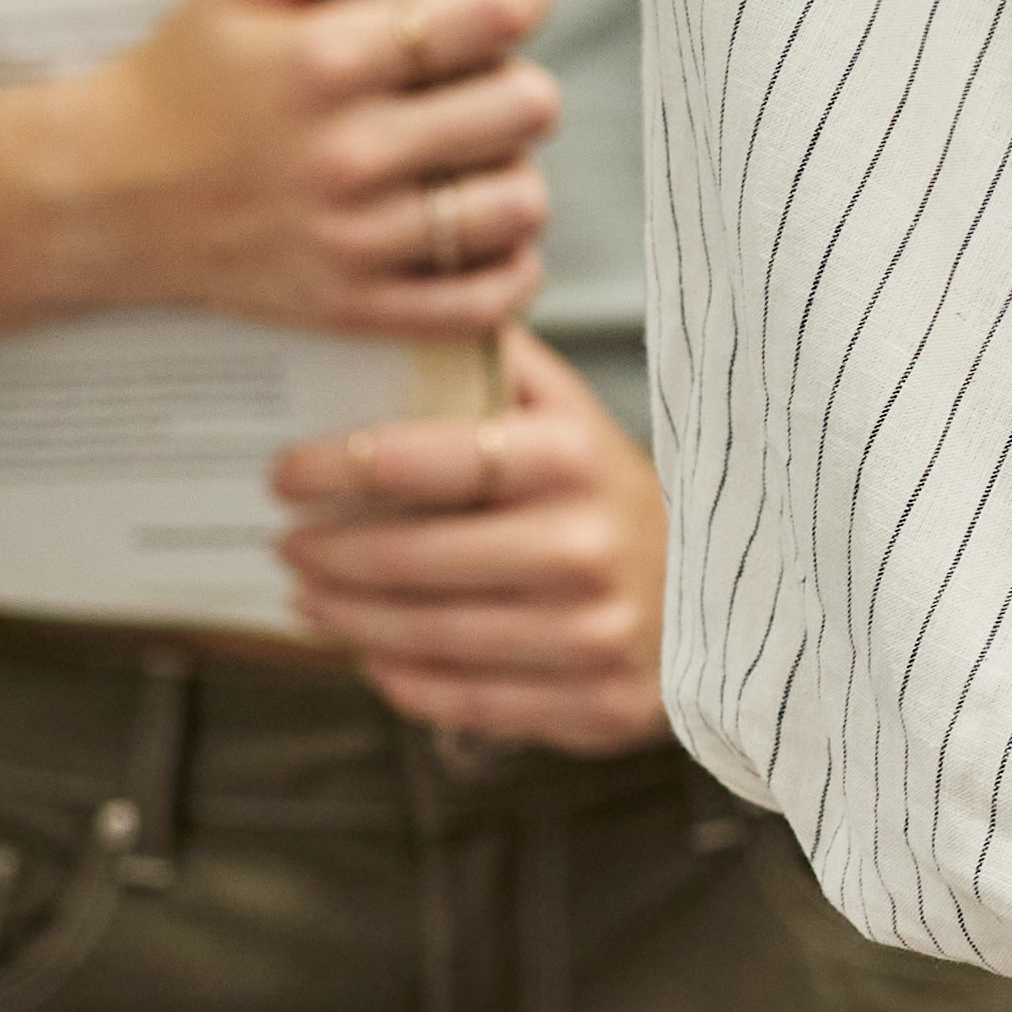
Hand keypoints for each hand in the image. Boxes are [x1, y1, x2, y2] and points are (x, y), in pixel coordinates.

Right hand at [34, 0, 558, 340]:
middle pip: (524, 109)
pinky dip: (507, 271)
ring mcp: (355, 241)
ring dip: (513, 175)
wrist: (101, 199)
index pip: (490, 20)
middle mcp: (349, 155)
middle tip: (484, 83)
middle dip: (519, 84)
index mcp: (327, 63)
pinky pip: (484, 302)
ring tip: (476, 159)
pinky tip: (483, 236)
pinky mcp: (354, 308)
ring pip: (518, 205)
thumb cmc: (182, 80)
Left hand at [270, 328, 667, 749]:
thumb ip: (497, 366)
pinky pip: (464, 700)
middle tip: (285, 543)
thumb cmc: (612, 494)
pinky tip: (368, 653)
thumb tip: (414, 306)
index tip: (285, 473)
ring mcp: (595, 634)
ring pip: (429, 636)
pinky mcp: (595, 705)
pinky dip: (399, 679)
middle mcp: (587, 546)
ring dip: (347, 618)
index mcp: (576, 459)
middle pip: (416, 559)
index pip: (440, 458)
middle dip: (329, 553)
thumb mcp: (571, 415)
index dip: (345, 467)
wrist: (726, 596)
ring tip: (307, 595)